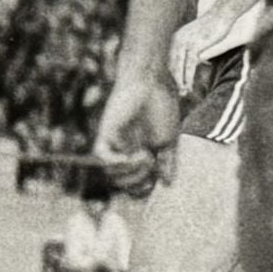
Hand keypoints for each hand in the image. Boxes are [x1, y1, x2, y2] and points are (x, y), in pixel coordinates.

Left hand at [93, 72, 182, 189]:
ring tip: (147, 156)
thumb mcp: (169, 139)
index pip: (136, 183)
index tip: (157, 181)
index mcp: (141, 155)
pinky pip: (103, 159)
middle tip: (152, 166)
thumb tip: (167, 183)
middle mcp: (125, 153)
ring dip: (131, 172)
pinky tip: (132, 157)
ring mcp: (115, 145)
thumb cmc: (162, 105)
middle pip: (122, 184)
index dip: (144, 189)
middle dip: (138, 183)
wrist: (151, 82)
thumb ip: (168, 161)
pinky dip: (117, 163)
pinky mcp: (106, 135)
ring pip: (112, 175)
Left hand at [168, 10, 227, 95]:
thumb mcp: (200, 37)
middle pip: (172, 65)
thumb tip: (201, 60)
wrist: (222, 14)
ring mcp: (185, 42)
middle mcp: (177, 40)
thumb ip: (196, 49)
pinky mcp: (194, 45)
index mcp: (176, 38)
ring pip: (179, 67)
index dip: (174, 74)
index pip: (171, 60)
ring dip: (181, 81)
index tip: (177, 85)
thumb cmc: (214, 25)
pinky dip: (188, 76)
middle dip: (175, 80)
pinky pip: (189, 65)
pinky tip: (189, 85)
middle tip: (180, 93)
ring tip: (184, 92)